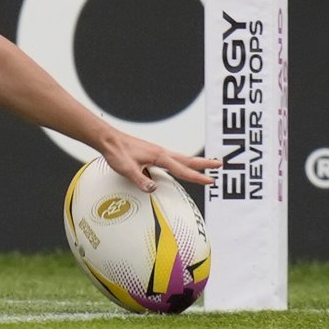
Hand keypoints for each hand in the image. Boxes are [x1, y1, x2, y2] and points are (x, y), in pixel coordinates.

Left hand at [94, 129, 220, 193]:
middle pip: (187, 159)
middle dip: (204, 163)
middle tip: (220, 164)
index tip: (211, 180)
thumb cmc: (117, 153)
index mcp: (158, 156)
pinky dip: (182, 162)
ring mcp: (157, 152)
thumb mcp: (126, 169)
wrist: (108, 139)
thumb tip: (153, 189)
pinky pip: (172, 159)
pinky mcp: (152, 153)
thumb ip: (140, 180)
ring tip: (207, 165)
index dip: (197, 176)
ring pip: (181, 158)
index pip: (182, 169)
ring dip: (194, 162)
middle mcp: (161, 152)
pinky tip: (180, 167)